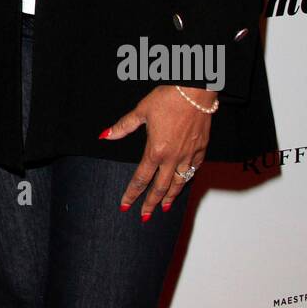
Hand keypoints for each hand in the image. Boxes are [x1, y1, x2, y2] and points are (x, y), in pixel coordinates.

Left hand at [101, 85, 211, 217]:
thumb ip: (123, 127)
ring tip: (165, 207)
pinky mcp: (201, 150)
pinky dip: (187, 179)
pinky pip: (193, 170)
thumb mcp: (141, 111)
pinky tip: (184, 183)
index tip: (125, 205)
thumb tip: (106, 136)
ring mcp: (188, 155)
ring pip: (179, 183)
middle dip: (150, 203)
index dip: (132, 193)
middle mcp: (172, 158)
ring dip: (170, 197)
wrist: (195, 92)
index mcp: (155, 151)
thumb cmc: (168, 98)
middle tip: (144, 216)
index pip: (140, 178)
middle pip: (160, 187)